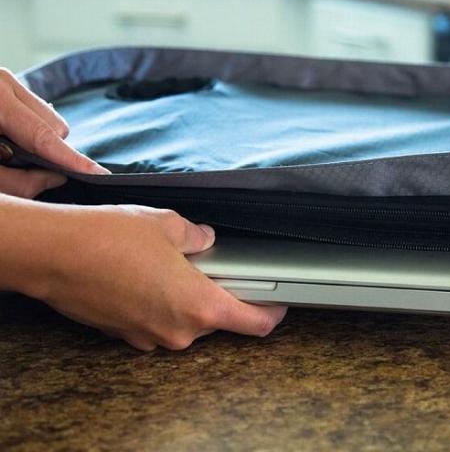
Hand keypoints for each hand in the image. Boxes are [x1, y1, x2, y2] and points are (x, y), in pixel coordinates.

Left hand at [0, 67, 108, 198]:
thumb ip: (16, 182)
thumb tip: (54, 179)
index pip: (44, 136)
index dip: (72, 160)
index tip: (98, 174)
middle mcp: (4, 82)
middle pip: (56, 127)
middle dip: (44, 151)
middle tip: (10, 163)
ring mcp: (6, 80)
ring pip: (50, 118)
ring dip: (37, 139)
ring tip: (2, 148)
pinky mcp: (6, 83)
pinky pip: (36, 110)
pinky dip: (26, 128)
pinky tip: (2, 134)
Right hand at [12, 201, 286, 350]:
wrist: (55, 255)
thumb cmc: (111, 239)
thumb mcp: (168, 224)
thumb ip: (198, 235)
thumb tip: (206, 238)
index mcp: (199, 306)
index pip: (254, 323)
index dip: (272, 313)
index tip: (280, 302)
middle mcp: (177, 331)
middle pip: (218, 319)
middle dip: (221, 292)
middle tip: (217, 263)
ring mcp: (149, 338)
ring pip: (186, 319)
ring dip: (189, 296)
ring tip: (176, 262)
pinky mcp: (126, 335)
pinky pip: (158, 321)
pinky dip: (163, 302)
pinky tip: (150, 273)